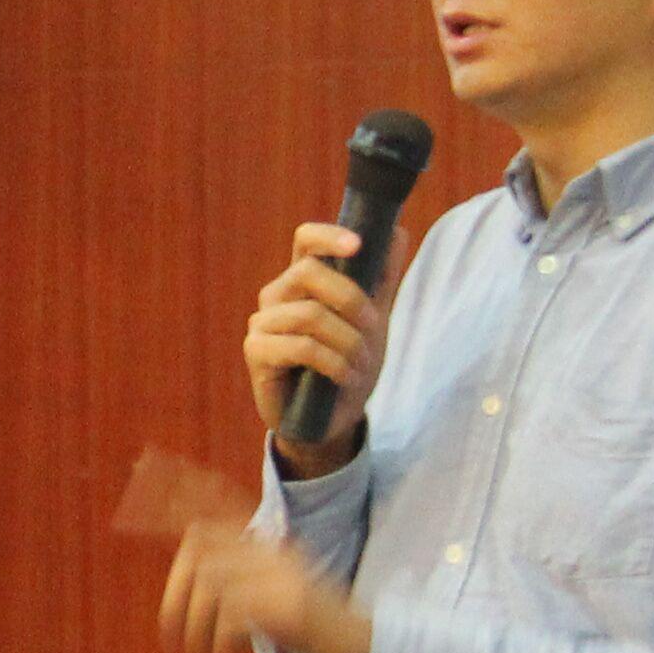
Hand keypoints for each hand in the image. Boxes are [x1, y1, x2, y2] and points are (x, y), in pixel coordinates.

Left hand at [158, 514, 372, 652]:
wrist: (367, 649)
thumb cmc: (318, 632)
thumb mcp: (276, 598)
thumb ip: (242, 583)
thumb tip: (191, 582)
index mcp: (268, 550)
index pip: (209, 526)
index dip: (178, 529)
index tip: (159, 548)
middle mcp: (274, 557)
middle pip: (200, 553)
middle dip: (175, 595)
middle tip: (171, 634)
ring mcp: (283, 579)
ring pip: (212, 587)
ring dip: (195, 629)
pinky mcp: (290, 610)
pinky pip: (234, 619)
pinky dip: (220, 647)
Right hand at [243, 220, 388, 476]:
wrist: (329, 420)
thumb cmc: (346, 365)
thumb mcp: (373, 320)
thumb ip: (381, 279)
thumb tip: (397, 232)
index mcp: (302, 280)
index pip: (306, 240)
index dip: (329, 236)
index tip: (358, 246)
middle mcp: (276, 295)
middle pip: (309, 273)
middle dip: (352, 301)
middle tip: (374, 329)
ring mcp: (262, 323)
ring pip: (310, 315)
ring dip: (349, 342)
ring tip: (361, 365)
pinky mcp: (257, 352)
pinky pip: (302, 347)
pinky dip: (334, 364)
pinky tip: (345, 378)